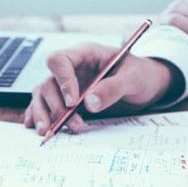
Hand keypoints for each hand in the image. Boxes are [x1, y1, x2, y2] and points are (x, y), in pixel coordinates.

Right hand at [24, 43, 175, 134]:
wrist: (147, 85)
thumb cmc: (141, 74)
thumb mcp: (133, 78)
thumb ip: (112, 88)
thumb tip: (89, 104)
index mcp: (86, 54)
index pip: (60, 60)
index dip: (63, 81)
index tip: (73, 103)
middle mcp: (72, 68)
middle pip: (49, 82)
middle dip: (57, 106)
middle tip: (74, 124)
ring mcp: (68, 84)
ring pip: (44, 95)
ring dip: (44, 114)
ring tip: (48, 133)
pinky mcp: (68, 99)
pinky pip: (47, 105)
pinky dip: (42, 116)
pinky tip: (40, 128)